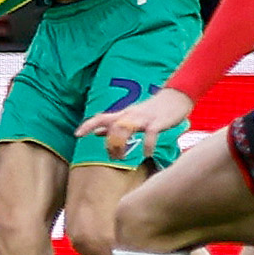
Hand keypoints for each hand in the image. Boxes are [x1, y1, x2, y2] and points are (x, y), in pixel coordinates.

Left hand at [77, 85, 193, 162]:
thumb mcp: (130, 115)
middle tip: (112, 157)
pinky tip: (146, 154)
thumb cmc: (152, 108)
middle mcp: (131, 115)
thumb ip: (113, 124)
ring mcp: (144, 118)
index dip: (88, 125)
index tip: (77, 134)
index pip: (101, 118)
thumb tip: (95, 132)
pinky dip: (147, 146)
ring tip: (122, 158)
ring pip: (126, 129)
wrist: (176, 96)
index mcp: (124, 114)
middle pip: (112, 127)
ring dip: (121, 145)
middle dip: (109, 144)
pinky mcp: (158, 122)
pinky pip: (150, 134)